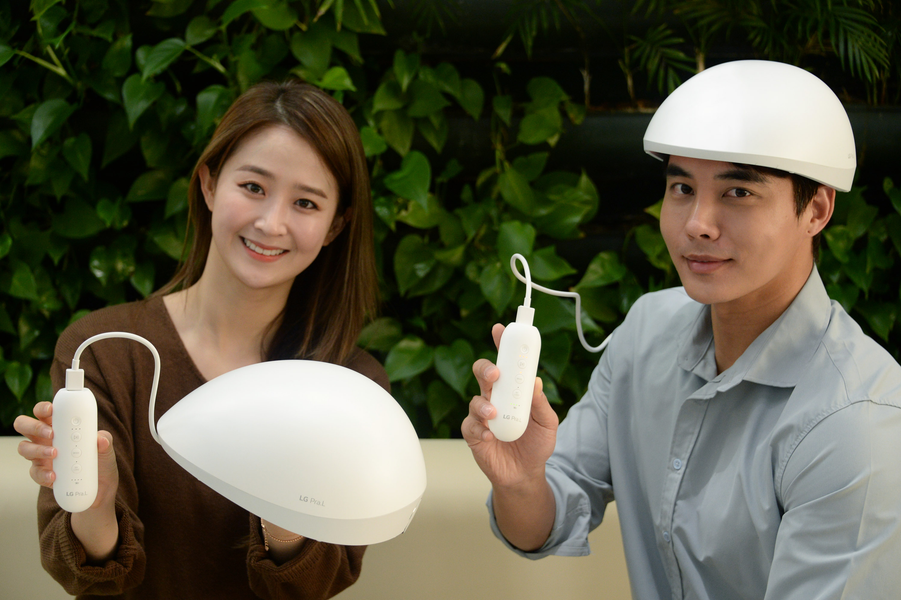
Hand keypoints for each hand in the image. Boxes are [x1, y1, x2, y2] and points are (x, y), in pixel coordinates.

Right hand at [15, 401, 119, 510]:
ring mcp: (41, 457)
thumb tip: (101, 439)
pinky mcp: (42, 475)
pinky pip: (34, 472)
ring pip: (24, 448)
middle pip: (24, 425)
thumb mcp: (107, 450)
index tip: (52, 410)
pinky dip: (43, 473)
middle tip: (51, 433)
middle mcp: (45, 439)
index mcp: (59, 426)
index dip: (43, 408)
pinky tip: (54, 475)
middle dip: (34, 426)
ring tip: (55, 454)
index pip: (43, 412)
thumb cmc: (100, 462)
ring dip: (37, 449)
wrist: (101, 489)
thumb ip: (105, 440)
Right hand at [461, 324, 558, 489]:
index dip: (502, 344)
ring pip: (474, 399)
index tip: (500, 329)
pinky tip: (491, 437)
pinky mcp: (474, 433)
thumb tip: (536, 381)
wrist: (525, 474)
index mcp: (512, 390)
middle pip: (483, 373)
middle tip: (495, 375)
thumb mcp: (547, 423)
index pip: (506, 362)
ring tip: (494, 415)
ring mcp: (482, 415)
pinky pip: (470, 425)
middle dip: (486, 369)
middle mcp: (495, 397)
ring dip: (483, 404)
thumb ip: (540, 403)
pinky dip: (480, 429)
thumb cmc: (536, 444)